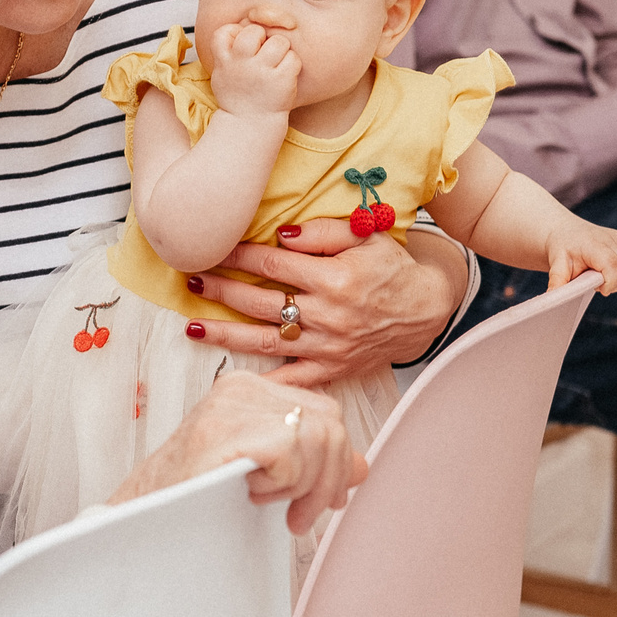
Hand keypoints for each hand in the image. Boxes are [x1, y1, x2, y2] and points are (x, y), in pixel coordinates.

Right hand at [114, 372, 363, 531]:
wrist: (141, 518)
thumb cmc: (195, 497)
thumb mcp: (265, 473)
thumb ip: (311, 463)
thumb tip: (361, 466)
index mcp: (250, 389)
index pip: (325, 412)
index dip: (335, 462)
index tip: (321, 502)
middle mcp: (242, 387)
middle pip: (330, 423)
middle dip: (328, 480)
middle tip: (300, 518)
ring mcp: (230, 405)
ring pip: (318, 438)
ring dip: (303, 486)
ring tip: (267, 502)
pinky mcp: (223, 430)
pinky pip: (290, 453)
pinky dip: (281, 484)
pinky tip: (250, 492)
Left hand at [186, 218, 461, 385]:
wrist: (426, 309)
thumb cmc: (392, 267)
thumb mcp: (366, 236)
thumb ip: (323, 232)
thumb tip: (281, 234)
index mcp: (333, 278)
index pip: (272, 263)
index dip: (238, 254)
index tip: (213, 248)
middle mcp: (327, 314)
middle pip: (259, 301)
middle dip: (220, 290)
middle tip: (190, 280)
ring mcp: (327, 345)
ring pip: (264, 341)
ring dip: (225, 334)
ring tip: (192, 327)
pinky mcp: (331, 368)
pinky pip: (291, 380)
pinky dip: (262, 384)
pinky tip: (232, 382)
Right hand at [204, 19, 299, 116]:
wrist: (250, 124)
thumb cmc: (239, 93)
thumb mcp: (224, 72)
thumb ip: (230, 48)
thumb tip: (252, 18)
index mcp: (224, 61)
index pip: (225, 31)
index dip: (236, 32)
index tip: (241, 48)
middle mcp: (241, 65)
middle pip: (255, 31)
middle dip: (263, 37)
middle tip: (263, 54)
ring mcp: (261, 73)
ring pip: (279, 42)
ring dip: (281, 50)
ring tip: (275, 65)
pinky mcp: (281, 82)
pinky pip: (293, 58)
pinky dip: (292, 65)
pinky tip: (284, 76)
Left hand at [546, 217, 616, 292]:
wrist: (567, 233)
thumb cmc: (562, 250)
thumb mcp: (556, 264)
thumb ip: (557, 281)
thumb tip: (551, 298)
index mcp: (594, 243)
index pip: (612, 264)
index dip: (610, 282)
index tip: (599, 289)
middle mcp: (612, 239)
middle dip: (614, 284)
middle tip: (595, 283)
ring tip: (602, 278)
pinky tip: (612, 274)